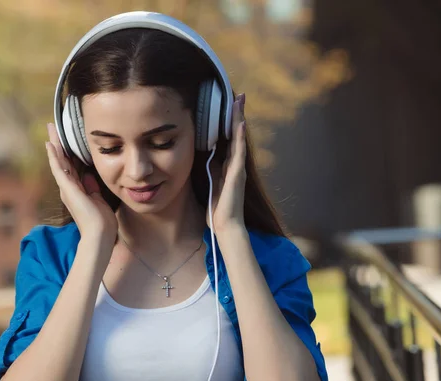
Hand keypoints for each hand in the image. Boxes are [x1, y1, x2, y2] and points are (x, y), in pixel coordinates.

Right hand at [46, 123, 117, 239]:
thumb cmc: (101, 222)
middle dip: (58, 143)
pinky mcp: (68, 189)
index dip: (67, 151)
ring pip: (58, 161)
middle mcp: (68, 187)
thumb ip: (92, 188)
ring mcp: (67, 188)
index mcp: (76, 189)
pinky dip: (54, 156)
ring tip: (50, 129)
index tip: (65, 138)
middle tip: (52, 127)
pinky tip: (51, 144)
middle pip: (61, 160)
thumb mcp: (98, 199)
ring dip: (55, 144)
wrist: (99, 234)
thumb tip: (89, 176)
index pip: (71, 165)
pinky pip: (59, 169)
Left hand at [207, 93, 246, 232]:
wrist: (225, 225)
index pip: (226, 138)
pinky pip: (239, 152)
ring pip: (238, 138)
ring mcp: (238, 168)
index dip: (226, 122)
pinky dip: (239, 137)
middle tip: (237, 95)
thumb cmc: (216, 209)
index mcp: (226, 165)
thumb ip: (208, 169)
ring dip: (239, 119)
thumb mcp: (208, 183)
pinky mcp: (238, 174)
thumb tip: (200, 156)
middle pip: (235, 134)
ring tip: (239, 101)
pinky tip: (240, 123)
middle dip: (235, 115)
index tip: (225, 104)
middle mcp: (234, 164)